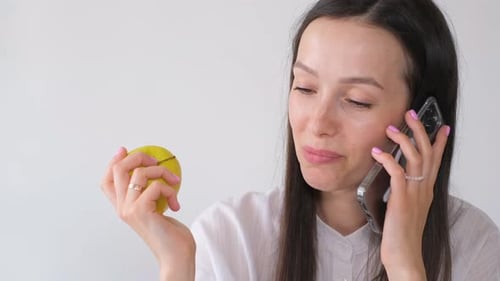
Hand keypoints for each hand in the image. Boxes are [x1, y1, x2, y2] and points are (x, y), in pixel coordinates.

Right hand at [101, 147, 194, 279]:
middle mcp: (122, 208)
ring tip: (174, 184)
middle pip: (118, 169)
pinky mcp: (141, 211)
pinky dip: (170, 189)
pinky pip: (156, 185)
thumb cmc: (170, 235)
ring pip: (140, 172)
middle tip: (157, 162)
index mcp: (123, 208)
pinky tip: (175, 203)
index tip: (125, 150)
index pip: (106, 181)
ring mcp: (129, 209)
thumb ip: (149, 194)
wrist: (176, 256)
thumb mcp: (156, 209)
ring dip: (163, 173)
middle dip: (139, 157)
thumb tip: (153, 170)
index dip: (113, 162)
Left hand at [371, 110, 449, 279]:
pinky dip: (388, 160)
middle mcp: (423, 189)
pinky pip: (398, 174)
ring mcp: (414, 194)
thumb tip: (397, 180)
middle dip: (420, 130)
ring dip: (404, 140)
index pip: (436, 161)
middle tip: (411, 114)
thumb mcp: (406, 208)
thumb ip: (405, 192)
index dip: (439, 142)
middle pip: (427, 153)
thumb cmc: (401, 234)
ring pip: (416, 158)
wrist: (403, 255)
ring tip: (391, 128)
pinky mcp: (402, 200)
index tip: (441, 126)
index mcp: (425, 190)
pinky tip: (377, 152)